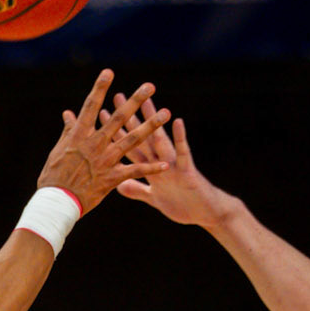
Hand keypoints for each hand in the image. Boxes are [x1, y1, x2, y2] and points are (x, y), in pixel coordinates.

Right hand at [37, 72, 168, 213]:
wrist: (57, 203)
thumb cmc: (53, 177)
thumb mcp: (58, 150)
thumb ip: (68, 131)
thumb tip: (68, 114)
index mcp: (79, 135)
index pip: (91, 106)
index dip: (100, 88)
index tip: (109, 72)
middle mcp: (95, 144)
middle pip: (119, 118)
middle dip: (135, 101)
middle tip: (150, 86)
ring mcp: (105, 160)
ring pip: (133, 140)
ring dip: (151, 126)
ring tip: (166, 113)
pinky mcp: (112, 178)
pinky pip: (135, 171)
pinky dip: (150, 169)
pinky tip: (165, 163)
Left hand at [114, 103, 236, 226]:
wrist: (205, 214)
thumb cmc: (182, 205)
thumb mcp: (154, 198)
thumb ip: (138, 189)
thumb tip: (120, 186)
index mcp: (150, 169)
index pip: (129, 148)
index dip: (116, 133)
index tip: (104, 115)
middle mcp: (160, 162)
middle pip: (141, 137)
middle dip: (129, 118)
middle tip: (118, 96)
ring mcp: (173, 165)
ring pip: (160, 140)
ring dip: (153, 122)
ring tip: (147, 101)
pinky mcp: (187, 171)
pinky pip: (183, 153)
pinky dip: (180, 139)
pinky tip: (177, 122)